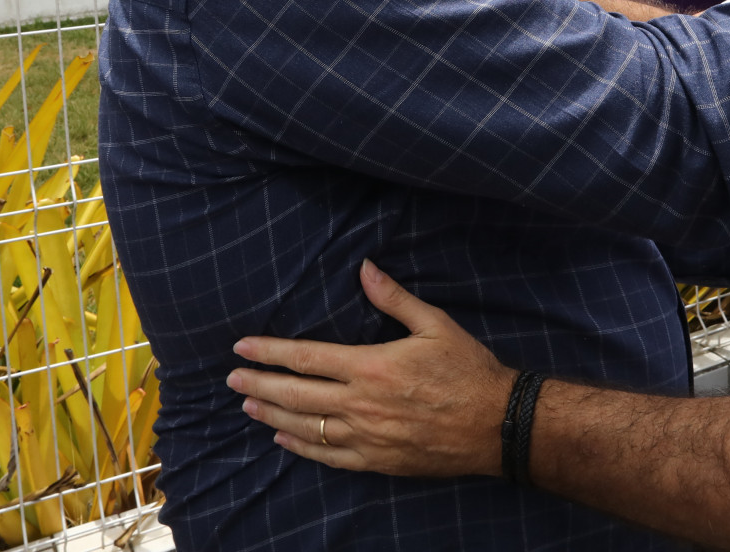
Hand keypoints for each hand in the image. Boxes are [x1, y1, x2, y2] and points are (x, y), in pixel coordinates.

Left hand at [229, 261, 513, 477]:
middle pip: (296, 394)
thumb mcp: (435, 325)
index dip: (270, 352)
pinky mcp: (379, 461)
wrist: (497, 424)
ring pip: (306, 427)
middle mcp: (362, 403)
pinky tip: (284, 437)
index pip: (306, 358)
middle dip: (259, 383)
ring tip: (248, 403)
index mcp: (371, 366)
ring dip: (273, 414)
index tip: (242, 347)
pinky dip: (302, 447)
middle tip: (232, 378)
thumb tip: (365, 268)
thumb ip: (394, 298)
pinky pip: (330, 456)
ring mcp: (368, 436)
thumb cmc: (468, 370)